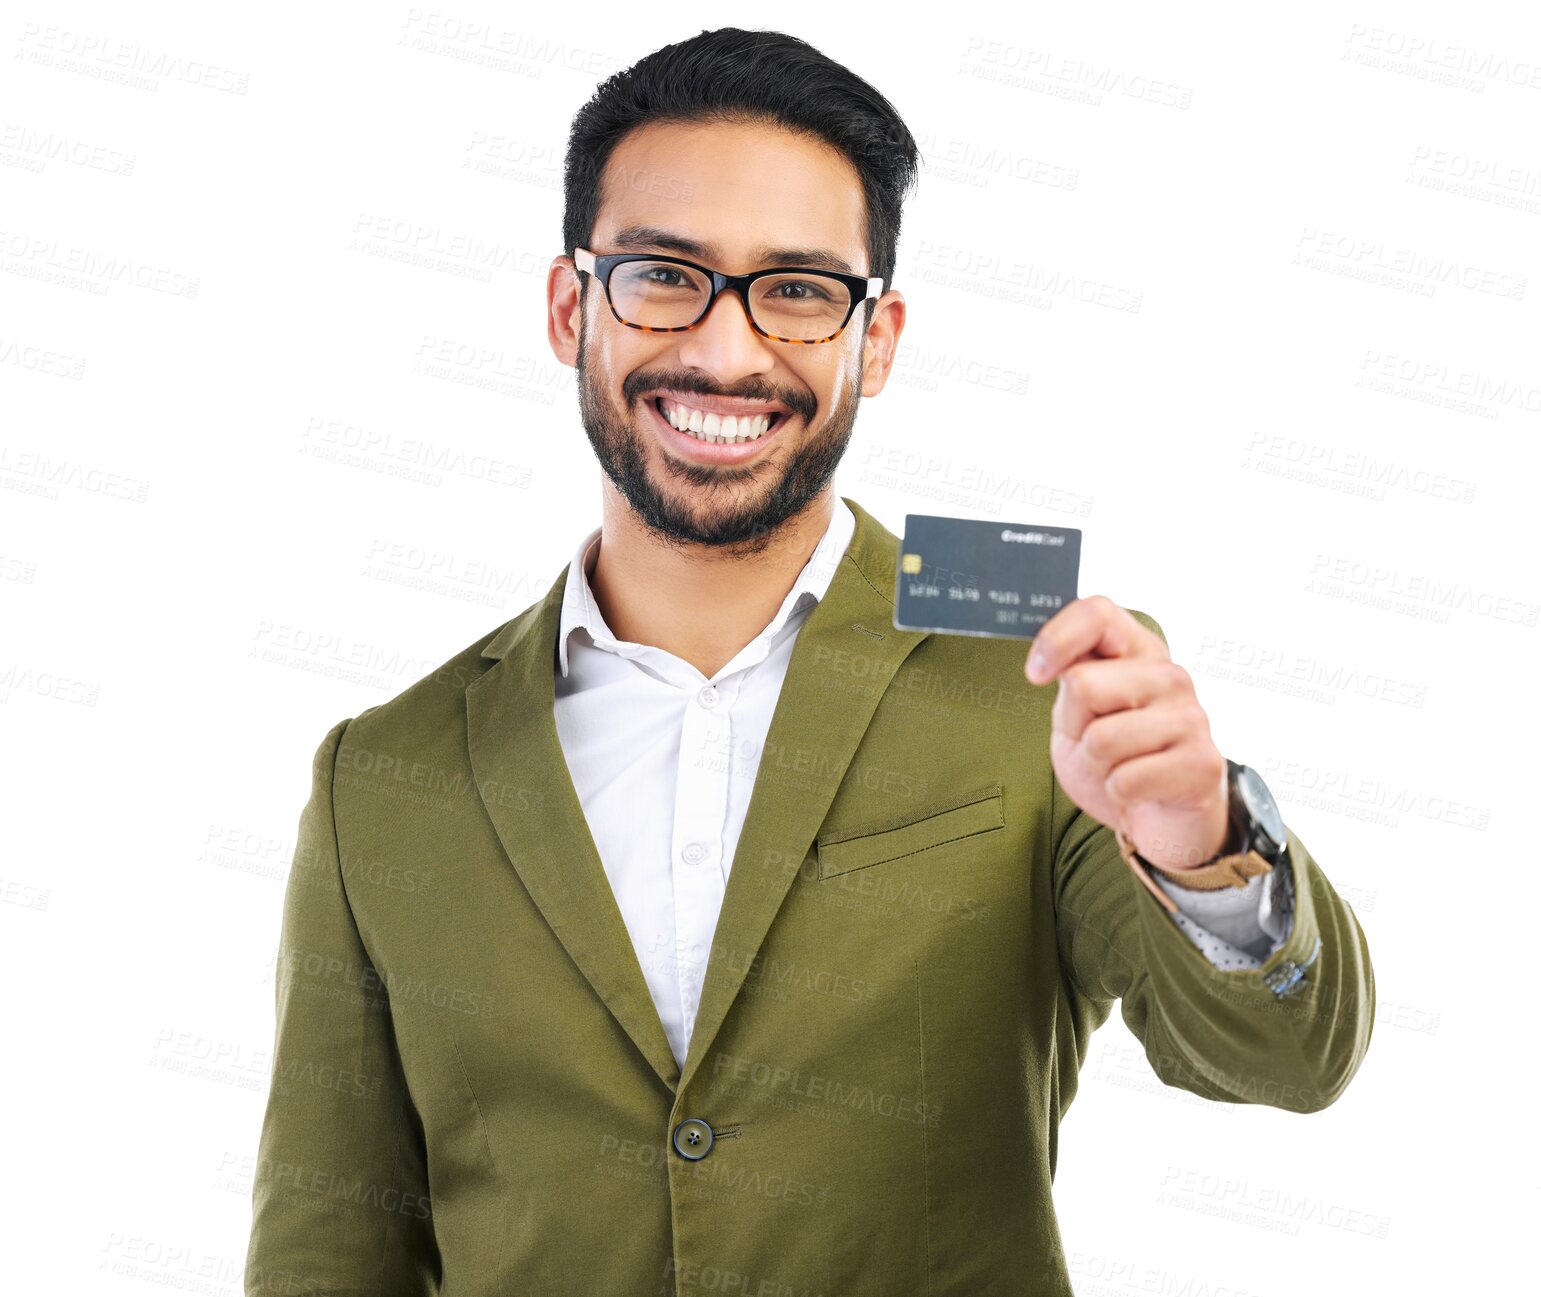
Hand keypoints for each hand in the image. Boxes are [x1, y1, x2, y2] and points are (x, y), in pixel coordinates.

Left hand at [1024, 596, 1229, 871]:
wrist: (1161, 815)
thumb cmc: (1117, 757)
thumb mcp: (1080, 712)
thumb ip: (1072, 676)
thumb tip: (1048, 663)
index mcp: (1139, 651)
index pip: (1097, 614)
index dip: (1057, 640)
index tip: (1036, 674)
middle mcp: (1170, 676)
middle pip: (1084, 684)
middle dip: (1075, 726)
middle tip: (1097, 743)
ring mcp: (1191, 718)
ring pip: (1100, 739)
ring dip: (1097, 765)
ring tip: (1122, 766)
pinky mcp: (1201, 764)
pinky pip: (1124, 781)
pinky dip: (1118, 793)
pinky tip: (1141, 790)